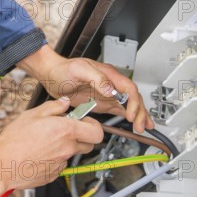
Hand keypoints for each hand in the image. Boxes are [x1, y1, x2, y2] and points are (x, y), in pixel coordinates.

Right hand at [0, 97, 101, 196]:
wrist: (2, 164)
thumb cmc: (14, 140)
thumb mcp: (33, 114)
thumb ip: (54, 107)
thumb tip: (65, 103)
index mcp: (66, 131)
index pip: (97, 132)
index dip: (93, 125)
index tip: (84, 121)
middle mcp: (67, 149)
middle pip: (89, 145)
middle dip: (82, 137)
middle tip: (66, 130)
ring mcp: (61, 164)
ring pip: (72, 154)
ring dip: (66, 147)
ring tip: (47, 142)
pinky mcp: (53, 175)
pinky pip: (60, 165)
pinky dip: (54, 159)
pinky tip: (40, 153)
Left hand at [17, 45, 153, 132]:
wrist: (52, 74)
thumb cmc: (63, 69)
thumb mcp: (80, 70)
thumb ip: (97, 78)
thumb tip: (111, 90)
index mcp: (108, 75)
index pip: (128, 88)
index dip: (133, 102)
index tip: (131, 114)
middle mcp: (110, 84)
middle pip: (132, 98)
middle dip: (139, 112)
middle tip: (140, 126)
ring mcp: (107, 94)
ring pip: (128, 104)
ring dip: (138, 115)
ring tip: (145, 127)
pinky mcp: (102, 102)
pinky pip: (119, 110)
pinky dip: (128, 116)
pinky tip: (134, 123)